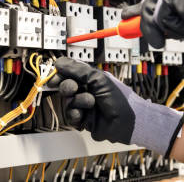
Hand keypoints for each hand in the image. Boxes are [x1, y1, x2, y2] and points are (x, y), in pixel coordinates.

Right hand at [50, 57, 183, 155]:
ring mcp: (84, 107)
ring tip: (90, 103)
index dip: (61, 75)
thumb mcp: (98, 78)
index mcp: (90, 79)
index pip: (69, 74)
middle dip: (67, 87)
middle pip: (65, 87)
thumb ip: (77, 69)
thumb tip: (59, 62)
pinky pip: (70, 117)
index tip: (55, 76)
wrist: (128, 121)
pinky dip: (76, 114)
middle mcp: (86, 92)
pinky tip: (83, 115)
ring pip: (67, 102)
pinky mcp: (83, 121)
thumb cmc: (119, 98)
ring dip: (77, 101)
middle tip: (74, 88)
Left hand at [122, 0, 183, 47]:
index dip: (140, 9)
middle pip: (149, 4)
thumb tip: (152, 37)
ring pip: (152, 11)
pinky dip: (170, 23)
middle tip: (129, 20)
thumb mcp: (183, 27)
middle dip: (142, 21)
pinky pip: (160, 13)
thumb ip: (166, 26)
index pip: (157, 0)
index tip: (126, 15)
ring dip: (164, 27)